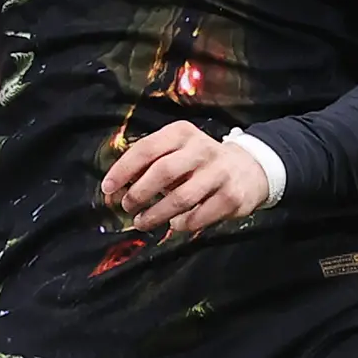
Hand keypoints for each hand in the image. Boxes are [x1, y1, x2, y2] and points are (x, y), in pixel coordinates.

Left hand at [101, 120, 271, 239]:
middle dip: (139, 193)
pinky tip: (174, 224)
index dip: (123, 171)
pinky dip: (181, 224)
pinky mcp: (231, 197)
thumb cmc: (199, 163)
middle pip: (163, 172)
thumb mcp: (175, 152)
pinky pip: (199, 216)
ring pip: (181, 198)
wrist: (249, 169)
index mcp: (181, 134)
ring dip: (156, 214)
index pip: (146, 149)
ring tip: (142, 222)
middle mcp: (201, 149)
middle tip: (127, 207)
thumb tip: (114, 192)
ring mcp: (219, 173)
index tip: (108, 189)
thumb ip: (147, 167)